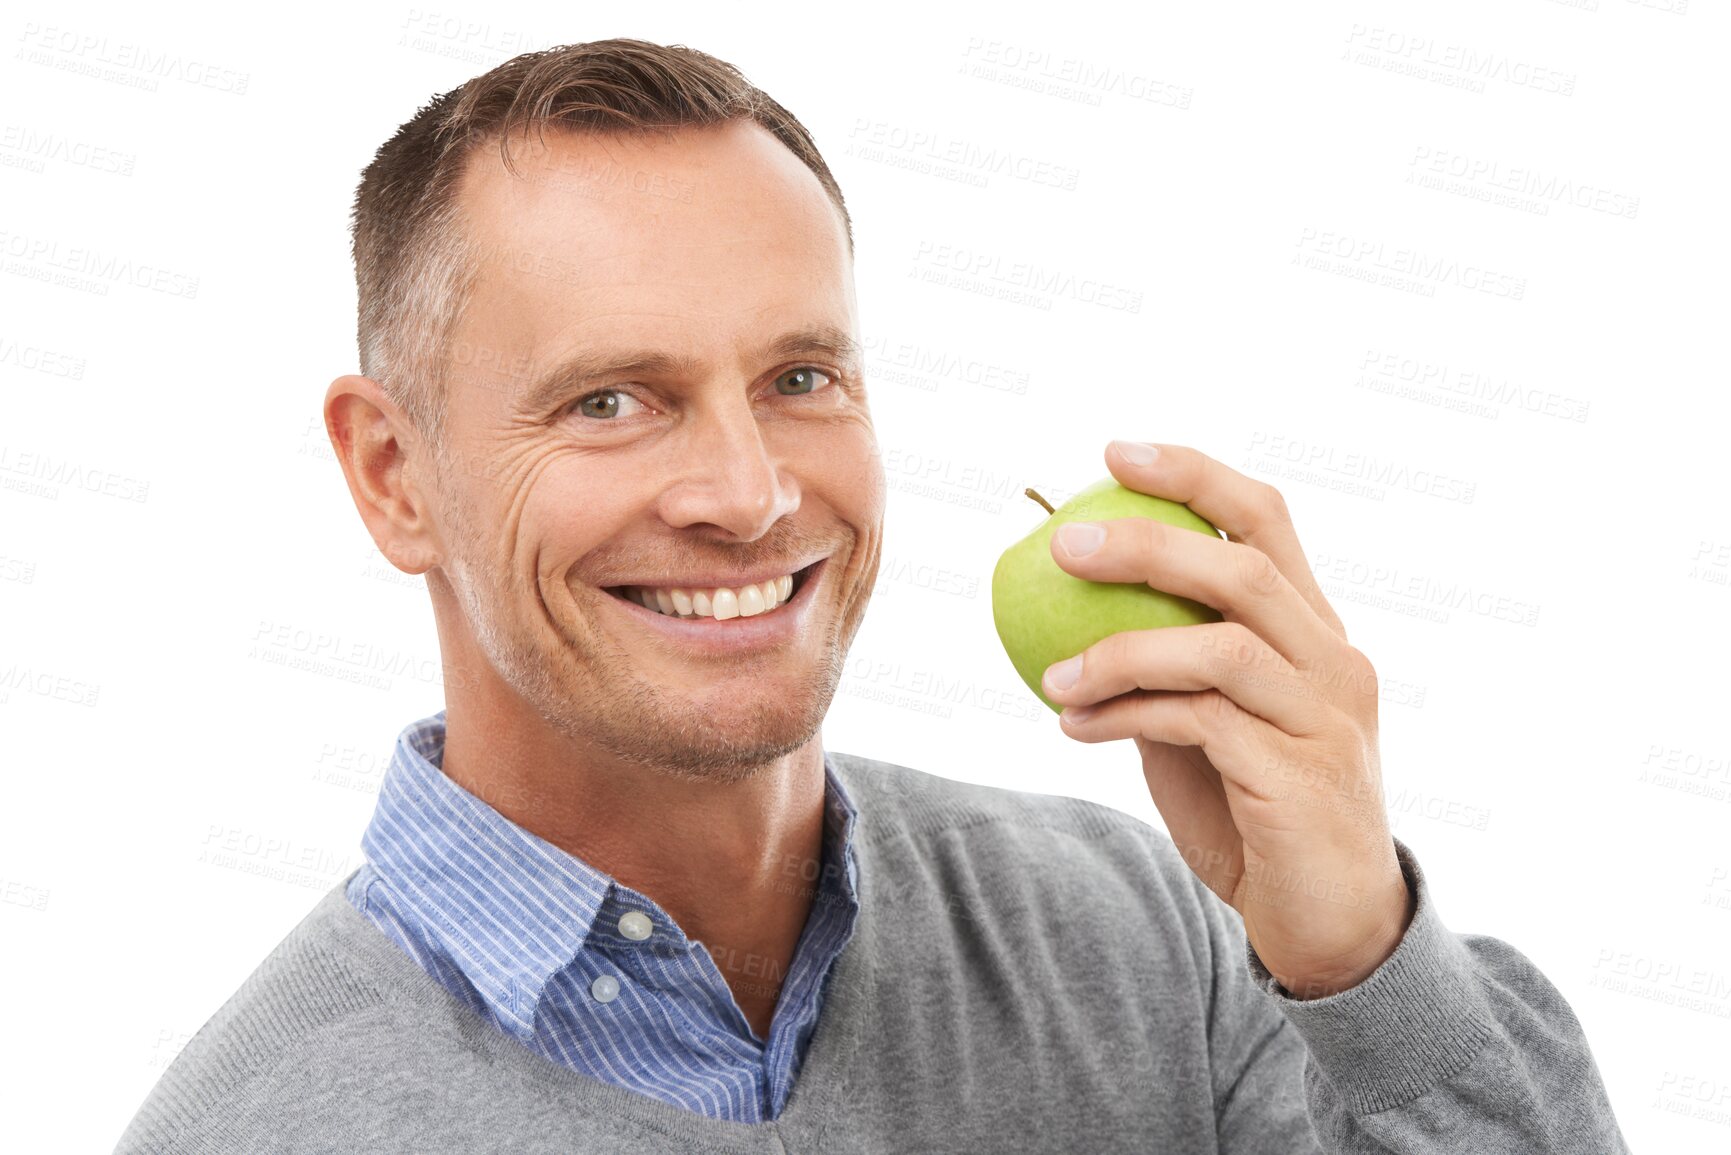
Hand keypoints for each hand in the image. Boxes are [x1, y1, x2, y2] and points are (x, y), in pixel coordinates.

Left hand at [1041, 441, 1413, 998]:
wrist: (1331, 925)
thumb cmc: (1257, 813)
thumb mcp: (1208, 727)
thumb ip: (1169, 670)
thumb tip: (1071, 618)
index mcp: (1316, 631)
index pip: (1267, 520)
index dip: (1194, 476)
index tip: (1114, 453)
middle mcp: (1334, 661)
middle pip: (1244, 569)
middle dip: (1149, 544)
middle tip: (1064, 546)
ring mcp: (1325, 718)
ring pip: (1219, 647)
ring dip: (1120, 651)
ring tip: (1052, 675)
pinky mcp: (1299, 777)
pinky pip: (1198, 723)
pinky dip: (1125, 715)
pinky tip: (1075, 725)